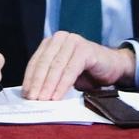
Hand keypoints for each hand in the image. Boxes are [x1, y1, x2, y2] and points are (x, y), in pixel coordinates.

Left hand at [20, 31, 135, 100]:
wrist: (112, 66)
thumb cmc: (86, 72)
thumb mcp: (63, 74)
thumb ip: (49, 78)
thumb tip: (31, 93)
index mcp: (51, 42)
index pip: (36, 61)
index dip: (30, 79)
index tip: (25, 95)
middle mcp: (60, 38)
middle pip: (45, 63)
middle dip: (37, 83)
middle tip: (33, 99)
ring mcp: (73, 41)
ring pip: (56, 66)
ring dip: (48, 85)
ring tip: (43, 100)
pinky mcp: (85, 49)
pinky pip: (70, 69)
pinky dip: (63, 84)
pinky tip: (57, 96)